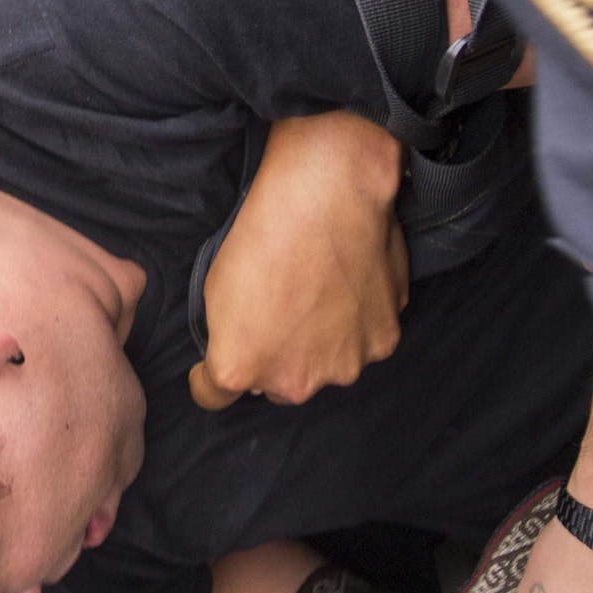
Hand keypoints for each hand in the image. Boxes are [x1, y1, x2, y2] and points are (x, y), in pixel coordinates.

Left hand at [189, 113, 407, 409]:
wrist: (325, 196)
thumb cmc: (263, 233)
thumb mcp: (214, 288)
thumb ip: (229, 337)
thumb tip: (249, 350)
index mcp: (240, 368)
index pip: (213, 396)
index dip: (209, 377)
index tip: (217, 361)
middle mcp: (293, 382)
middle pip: (280, 385)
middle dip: (278, 359)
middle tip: (283, 309)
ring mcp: (343, 366)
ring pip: (328, 367)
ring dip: (323, 344)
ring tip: (321, 290)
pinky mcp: (382, 342)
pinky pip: (365, 342)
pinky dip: (359, 323)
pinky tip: (350, 284)